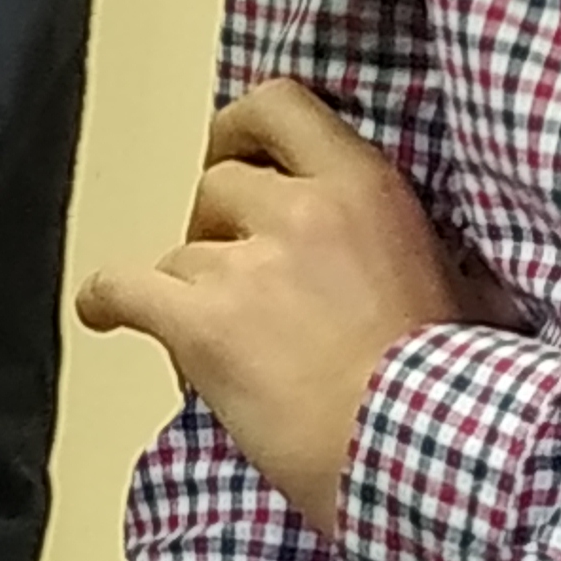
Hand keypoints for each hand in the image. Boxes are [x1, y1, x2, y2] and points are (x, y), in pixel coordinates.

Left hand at [74, 79, 512, 537]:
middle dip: (218, 226)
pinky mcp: (202, 324)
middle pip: (219, 183)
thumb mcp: (458, 286)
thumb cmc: (448, 388)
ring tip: (218, 343)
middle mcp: (300, 209)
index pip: (280, 105)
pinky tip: (102, 312)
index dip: (243, 128)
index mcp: (364, 186)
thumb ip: (409, 252)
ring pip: (181, 252)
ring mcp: (246, 266)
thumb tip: (426, 266)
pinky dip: (107, 300)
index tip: (236, 152)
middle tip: (234, 271)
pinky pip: (125, 290)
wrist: (421, 454)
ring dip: (190, 290)